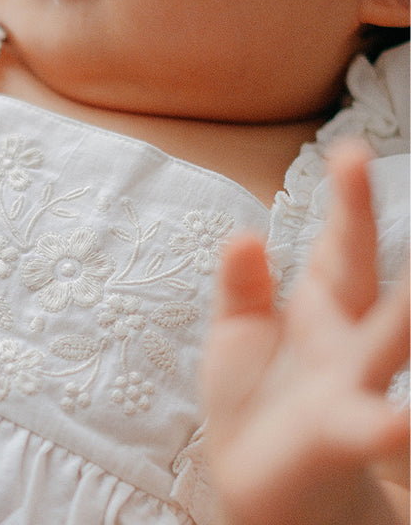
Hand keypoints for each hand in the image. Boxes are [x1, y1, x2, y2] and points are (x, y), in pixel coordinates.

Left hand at [202, 140, 409, 524]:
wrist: (257, 481)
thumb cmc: (254, 400)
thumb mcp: (238, 332)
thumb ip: (243, 285)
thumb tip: (243, 233)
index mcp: (321, 308)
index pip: (340, 245)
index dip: (347, 200)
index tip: (352, 150)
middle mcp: (346, 339)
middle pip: (364, 273)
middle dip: (367, 223)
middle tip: (395, 185)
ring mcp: (350, 385)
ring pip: (388, 340)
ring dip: (409, 312)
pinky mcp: (339, 435)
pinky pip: (368, 426)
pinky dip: (388, 422)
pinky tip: (394, 418)